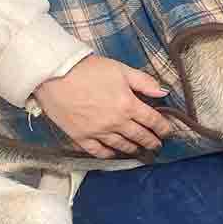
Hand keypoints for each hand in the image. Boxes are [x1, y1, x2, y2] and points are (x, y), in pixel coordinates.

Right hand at [33, 55, 176, 158]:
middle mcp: (116, 123)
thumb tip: (164, 92)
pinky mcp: (81, 137)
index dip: (163, 128)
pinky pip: (99, 151)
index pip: (153, 121)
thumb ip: (144, 82)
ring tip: (139, 151)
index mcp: (128, 105)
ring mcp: (98, 132)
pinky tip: (114, 153)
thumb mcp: (121, 70)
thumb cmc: (89, 69)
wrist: (54, 75)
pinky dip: (109, 154)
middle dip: (151, 142)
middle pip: (140, 136)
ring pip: (122, 146)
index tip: (168, 132)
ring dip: (133, 149)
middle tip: (157, 145)